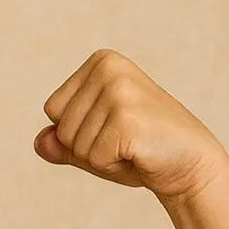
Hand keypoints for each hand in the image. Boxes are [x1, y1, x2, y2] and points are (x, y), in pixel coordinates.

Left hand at [33, 49, 228, 209]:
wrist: (190, 163)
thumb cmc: (138, 150)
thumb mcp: (91, 143)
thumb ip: (60, 142)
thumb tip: (39, 141)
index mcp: (100, 63)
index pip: (52, 109)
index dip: (75, 132)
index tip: (111, 126)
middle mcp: (109, 69)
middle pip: (61, 128)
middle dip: (86, 147)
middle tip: (124, 139)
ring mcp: (119, 91)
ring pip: (75, 145)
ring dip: (100, 157)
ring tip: (132, 145)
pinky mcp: (127, 118)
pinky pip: (94, 157)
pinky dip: (112, 165)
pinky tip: (138, 153)